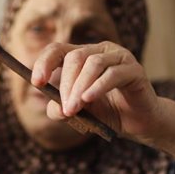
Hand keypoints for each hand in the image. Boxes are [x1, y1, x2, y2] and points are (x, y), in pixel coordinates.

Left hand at [30, 41, 163, 142]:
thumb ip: (61, 109)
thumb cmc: (106, 113)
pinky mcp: (134, 69)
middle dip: (65, 85)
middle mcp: (100, 51)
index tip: (37, 83)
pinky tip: (89, 99)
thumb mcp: (78, 113)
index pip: (57, 50)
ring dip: (79, 87)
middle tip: (65, 109)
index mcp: (82, 56)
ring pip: (92, 63)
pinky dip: (98, 87)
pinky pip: (113, 73)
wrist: (137, 124)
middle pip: (74, 57)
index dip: (44, 63)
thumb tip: (56, 107)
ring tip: (74, 109)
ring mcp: (118, 57)